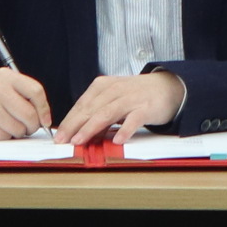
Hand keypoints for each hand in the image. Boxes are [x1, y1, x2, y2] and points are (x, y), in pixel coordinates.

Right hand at [0, 68, 51, 139]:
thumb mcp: (3, 84)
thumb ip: (24, 94)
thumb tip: (45, 119)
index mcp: (5, 77)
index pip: (36, 91)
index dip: (44, 109)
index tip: (45, 120)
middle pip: (29, 114)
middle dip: (32, 126)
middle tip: (27, 127)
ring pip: (18, 129)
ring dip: (18, 132)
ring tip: (8, 126)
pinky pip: (5, 137)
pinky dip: (5, 137)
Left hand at [56, 70, 187, 146]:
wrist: (167, 87)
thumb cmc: (136, 96)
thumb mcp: (113, 100)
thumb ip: (98, 115)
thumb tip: (79, 134)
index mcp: (103, 86)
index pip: (82, 104)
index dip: (69, 121)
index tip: (58, 135)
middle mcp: (115, 90)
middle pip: (90, 108)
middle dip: (74, 126)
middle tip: (63, 141)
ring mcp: (131, 98)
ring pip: (107, 113)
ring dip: (91, 128)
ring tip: (80, 141)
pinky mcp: (146, 107)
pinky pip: (134, 119)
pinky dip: (125, 129)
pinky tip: (117, 140)